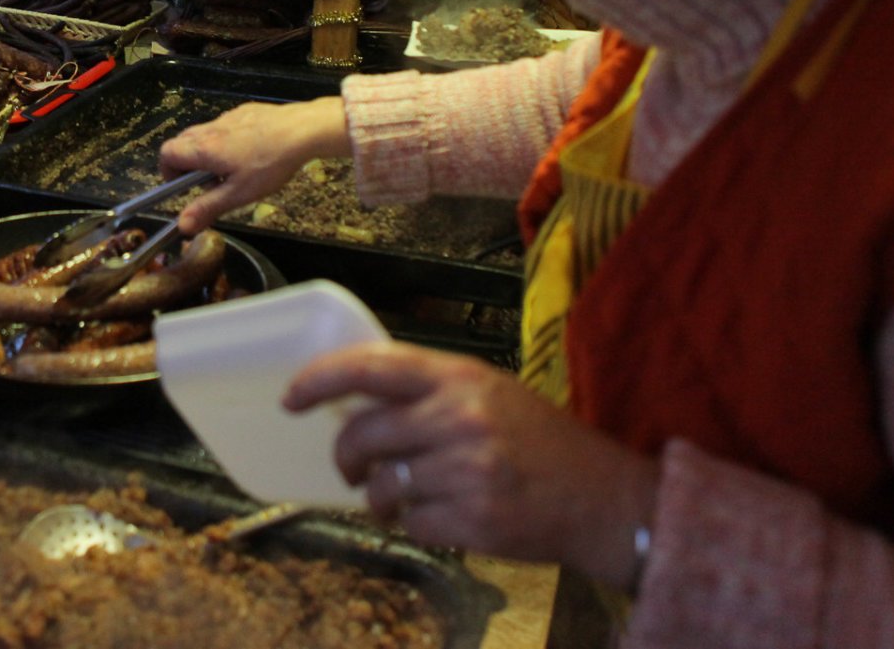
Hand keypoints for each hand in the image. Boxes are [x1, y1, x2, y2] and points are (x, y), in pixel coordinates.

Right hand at [158, 96, 349, 232]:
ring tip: (232, 170)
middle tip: (208, 183)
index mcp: (203, 149)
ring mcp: (228, 117)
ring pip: (204, 133)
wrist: (301, 130)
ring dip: (207, 152)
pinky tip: (251, 152)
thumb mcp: (238, 194)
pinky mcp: (245, 111)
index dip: (168, 172)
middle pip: (182, 142)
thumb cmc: (268, 164)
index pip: (166, 153)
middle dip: (187, 163)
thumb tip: (181, 226)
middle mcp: (210, 129)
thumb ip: (208, 208)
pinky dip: (226, 140)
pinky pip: (225, 126)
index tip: (183, 187)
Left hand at [284, 341, 659, 589]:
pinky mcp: (474, 519)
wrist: (602, 499)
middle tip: (348, 467)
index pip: (369, 367)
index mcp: (458, 377)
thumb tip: (353, 401)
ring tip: (400, 497)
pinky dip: (415, 525)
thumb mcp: (487, 392)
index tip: (291, 397)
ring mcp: (467, 470)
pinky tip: (442, 516)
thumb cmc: (539, 442)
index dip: (319, 380)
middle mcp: (459, 417)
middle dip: (343, 455)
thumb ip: (427, 391)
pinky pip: (412, 524)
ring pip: (381, 485)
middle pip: (362, 433)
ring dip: (379, 496)